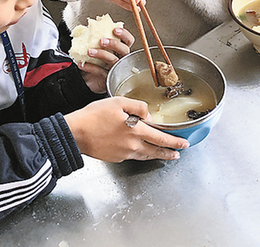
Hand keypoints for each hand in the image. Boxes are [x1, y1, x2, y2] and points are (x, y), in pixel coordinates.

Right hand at [64, 97, 188, 161]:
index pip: (161, 138)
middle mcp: (131, 145)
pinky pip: (132, 156)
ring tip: (163, 155)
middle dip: (169, 152)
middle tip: (178, 153)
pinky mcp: (114, 158)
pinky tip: (140, 150)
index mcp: (135, 131)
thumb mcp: (118, 102)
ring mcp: (123, 154)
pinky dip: (140, 154)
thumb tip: (149, 114)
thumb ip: (137, 106)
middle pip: (156, 151)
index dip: (174, 141)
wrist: (75, 132)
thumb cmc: (93, 116)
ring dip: (156, 155)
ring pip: (144, 155)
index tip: (183, 143)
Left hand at [78, 27, 133, 93]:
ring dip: (102, 54)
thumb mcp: (94, 47)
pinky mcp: (107, 78)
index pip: (128, 40)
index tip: (115, 30)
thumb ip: (95, 38)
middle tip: (102, 41)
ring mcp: (115, 69)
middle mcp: (120, 58)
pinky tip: (82, 64)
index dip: (124, 34)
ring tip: (89, 51)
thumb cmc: (93, 60)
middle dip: (114, 44)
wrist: (86, 79)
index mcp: (119, 49)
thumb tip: (87, 28)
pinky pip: (101, 72)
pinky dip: (91, 67)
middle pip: (124, 50)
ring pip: (113, 60)